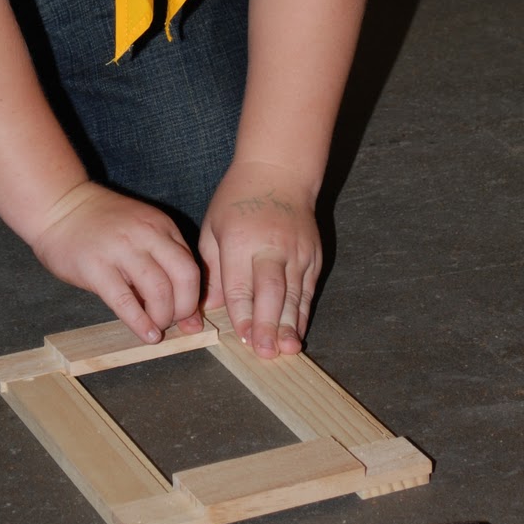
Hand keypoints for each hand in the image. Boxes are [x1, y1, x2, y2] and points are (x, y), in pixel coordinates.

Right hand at [30, 181, 203, 343]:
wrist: (59, 206)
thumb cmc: (101, 226)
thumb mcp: (141, 235)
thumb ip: (165, 268)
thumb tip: (192, 319)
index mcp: (161, 226)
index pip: (192, 266)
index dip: (193, 297)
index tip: (187, 315)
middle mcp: (146, 235)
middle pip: (185, 277)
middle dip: (184, 308)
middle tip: (173, 322)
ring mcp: (121, 249)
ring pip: (159, 290)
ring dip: (163, 317)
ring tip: (156, 327)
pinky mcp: (96, 267)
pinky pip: (125, 301)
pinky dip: (140, 323)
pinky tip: (145, 334)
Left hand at [199, 160, 321, 358]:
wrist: (279, 171)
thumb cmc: (237, 199)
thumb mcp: (214, 227)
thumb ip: (213, 269)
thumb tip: (210, 308)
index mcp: (240, 240)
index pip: (241, 285)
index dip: (242, 314)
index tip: (243, 338)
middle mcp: (271, 246)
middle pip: (271, 291)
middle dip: (268, 324)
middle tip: (265, 352)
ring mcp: (296, 251)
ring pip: (294, 294)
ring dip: (289, 325)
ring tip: (286, 350)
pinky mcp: (313, 255)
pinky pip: (308, 289)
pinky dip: (302, 313)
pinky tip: (297, 333)